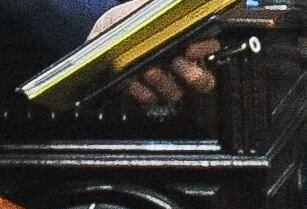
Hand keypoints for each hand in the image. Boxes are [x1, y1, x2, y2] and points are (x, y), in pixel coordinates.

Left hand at [90, 2, 215, 106]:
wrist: (97, 37)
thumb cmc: (123, 21)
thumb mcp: (141, 8)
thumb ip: (156, 6)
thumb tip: (169, 4)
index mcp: (184, 43)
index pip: (209, 47)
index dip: (206, 48)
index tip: (192, 48)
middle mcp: (179, 66)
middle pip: (202, 81)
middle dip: (195, 75)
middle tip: (178, 63)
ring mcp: (163, 82)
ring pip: (176, 92)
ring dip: (165, 83)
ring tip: (150, 71)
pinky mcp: (143, 94)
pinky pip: (150, 100)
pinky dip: (142, 92)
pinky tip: (133, 82)